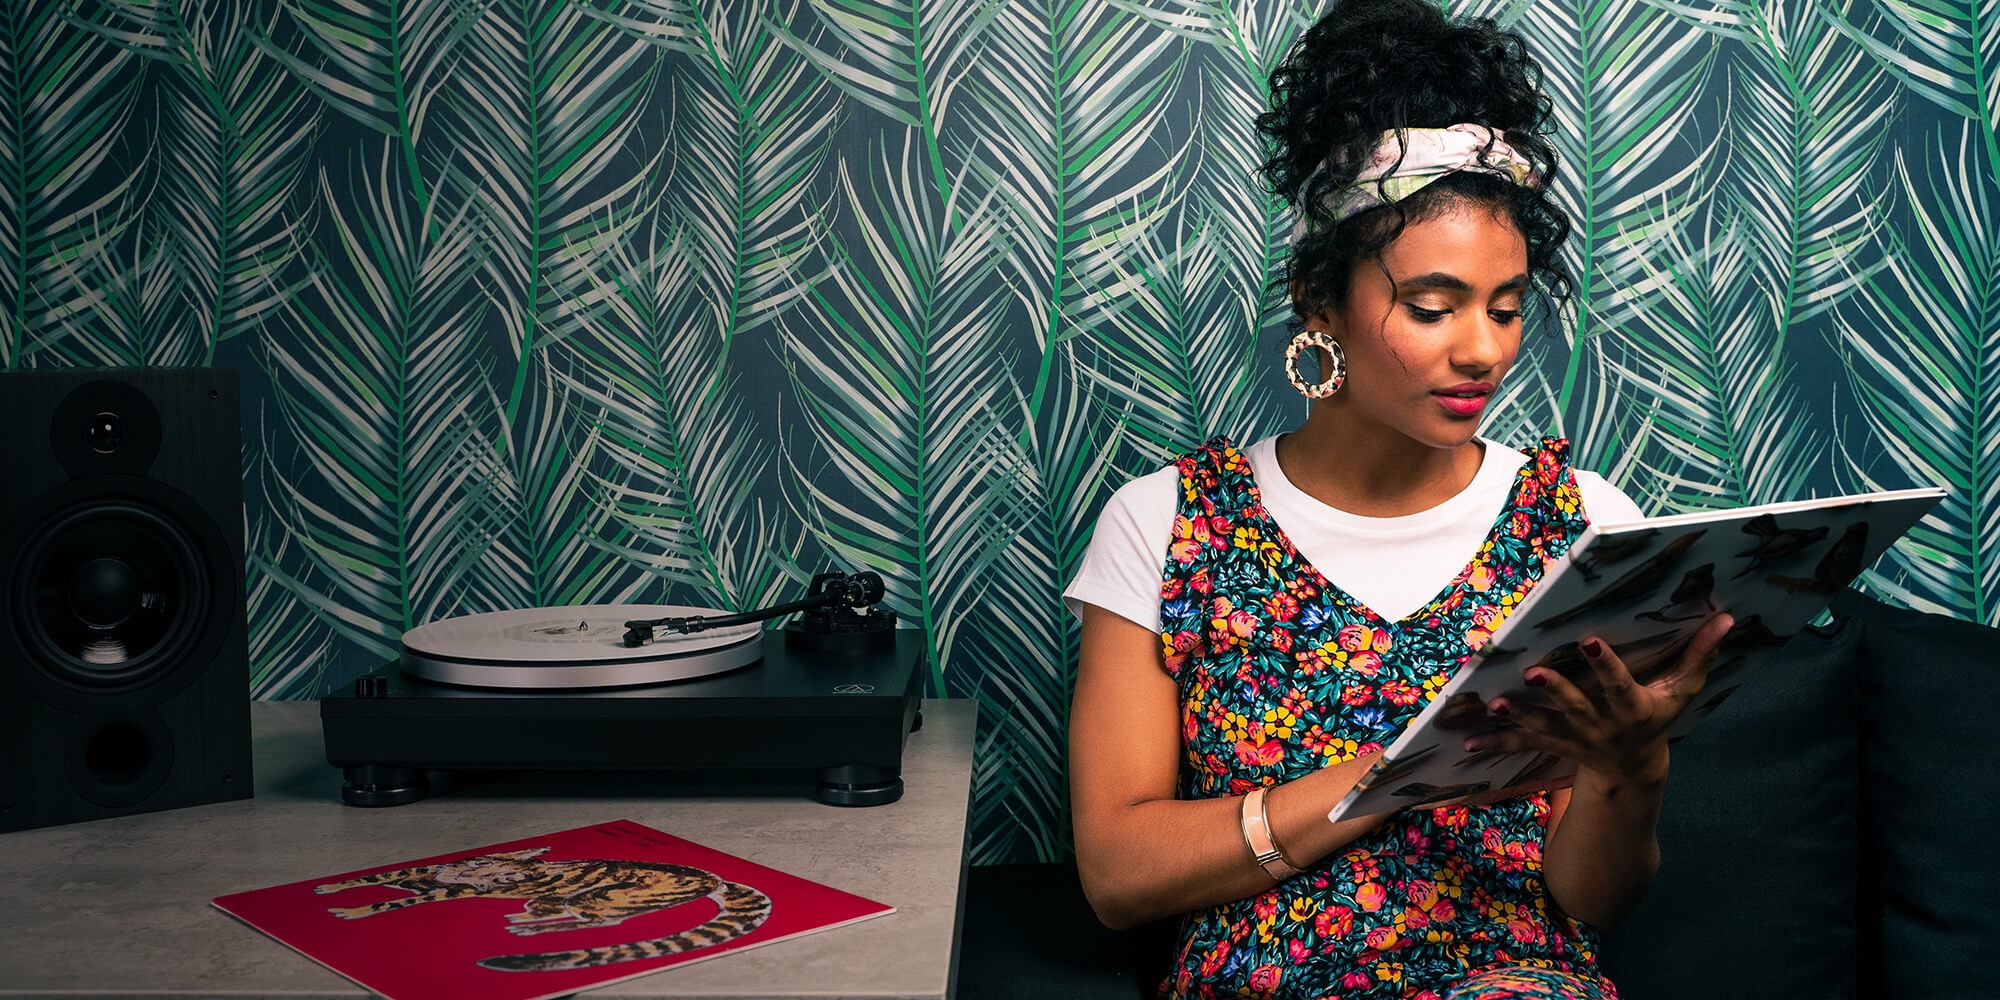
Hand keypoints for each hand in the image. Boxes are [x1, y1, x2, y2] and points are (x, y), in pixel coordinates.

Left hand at [1467, 613, 1734, 784]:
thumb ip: (1700, 655)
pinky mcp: (1553, 744)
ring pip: (1543, 727)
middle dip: (1556, 690)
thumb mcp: (1682, 691)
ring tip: (1494, 705)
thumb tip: (1728, 617)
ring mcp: (1574, 737)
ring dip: (1518, 716)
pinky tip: (1469, 739)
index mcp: (1632, 708)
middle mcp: (1601, 724)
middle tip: (1533, 671)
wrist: (1633, 768)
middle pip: (1577, 706)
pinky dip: (1496, 742)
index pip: (1619, 684)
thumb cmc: (1659, 716)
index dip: (1605, 664)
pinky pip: (1521, 745)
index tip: (1587, 640)